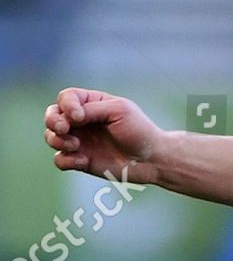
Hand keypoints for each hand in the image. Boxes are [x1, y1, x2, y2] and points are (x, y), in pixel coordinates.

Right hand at [44, 88, 163, 183]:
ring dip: (57, 140)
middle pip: (52, 115)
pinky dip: (66, 160)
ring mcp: (80, 142)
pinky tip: (82, 161)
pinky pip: (61, 160)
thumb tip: (69, 115)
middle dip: (52, 121)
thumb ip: (92, 109)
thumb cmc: (140, 131)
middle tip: (64, 129)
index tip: (79, 116)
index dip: (66, 105)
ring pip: (51, 137)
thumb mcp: (119, 110)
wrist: (152, 160)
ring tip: (76, 145)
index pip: (66, 98)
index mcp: (91, 104)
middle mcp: (82, 122)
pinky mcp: (82, 161)